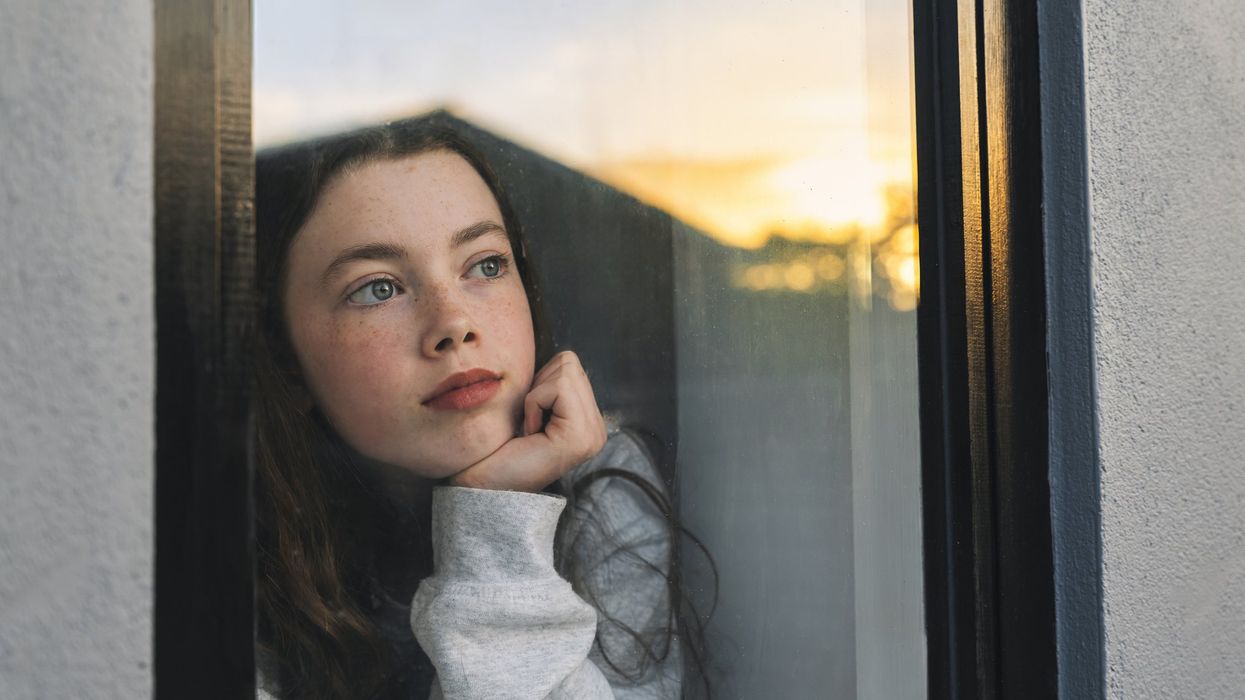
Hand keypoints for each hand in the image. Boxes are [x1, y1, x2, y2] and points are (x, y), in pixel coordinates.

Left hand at [449, 351, 606, 491]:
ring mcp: (593, 435)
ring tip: (530, 428)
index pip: (570, 364)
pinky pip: (559, 387)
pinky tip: (530, 433)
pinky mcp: (582, 437)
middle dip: (539, 385)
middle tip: (529, 423)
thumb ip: (548, 383)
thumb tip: (560, 357)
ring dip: (536, 395)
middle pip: (570, 363)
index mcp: (587, 422)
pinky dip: (535, 402)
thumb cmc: (493, 447)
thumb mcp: (527, 406)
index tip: (528, 417)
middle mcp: (597, 429)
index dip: (538, 381)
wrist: (479, 486)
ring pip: (566, 370)